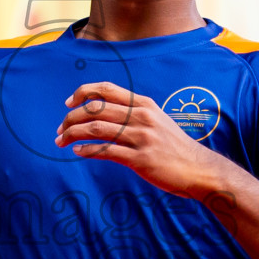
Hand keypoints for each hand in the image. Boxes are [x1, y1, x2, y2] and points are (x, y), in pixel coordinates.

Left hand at [55, 82, 226, 197]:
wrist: (198, 169)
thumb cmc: (175, 147)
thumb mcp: (158, 120)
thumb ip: (134, 113)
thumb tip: (104, 113)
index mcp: (145, 104)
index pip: (107, 90)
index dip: (83, 93)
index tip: (68, 103)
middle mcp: (142, 117)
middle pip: (95, 109)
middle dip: (71, 118)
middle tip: (60, 129)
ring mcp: (141, 137)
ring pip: (96, 128)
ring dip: (73, 134)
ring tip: (61, 141)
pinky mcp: (140, 158)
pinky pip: (105, 150)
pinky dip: (87, 150)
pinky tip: (78, 152)